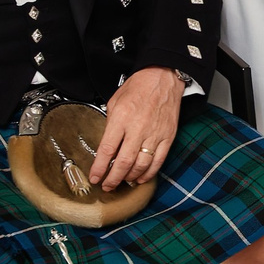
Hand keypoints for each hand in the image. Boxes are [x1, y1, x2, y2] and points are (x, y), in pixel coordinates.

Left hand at [92, 66, 183, 189]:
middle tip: (107, 186)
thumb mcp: (115, 101)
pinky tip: (141, 178)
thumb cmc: (139, 87)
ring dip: (130, 178)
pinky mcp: (168, 137)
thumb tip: (107, 145)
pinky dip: (149, 173)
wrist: (163, 77)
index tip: (95, 177)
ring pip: (141, 165)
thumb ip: (110, 124)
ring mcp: (155, 134)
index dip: (99, 168)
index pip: (107, 150)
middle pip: (123, 162)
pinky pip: (158, 161)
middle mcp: (138, 128)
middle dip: (113, 179)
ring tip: (123, 182)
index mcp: (121, 118)